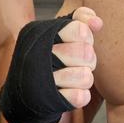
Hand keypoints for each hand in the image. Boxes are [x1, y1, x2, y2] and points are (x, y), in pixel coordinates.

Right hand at [0, 6, 101, 122]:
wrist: (26, 95)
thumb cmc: (52, 58)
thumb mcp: (63, 34)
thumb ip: (81, 21)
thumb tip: (97, 23)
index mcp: (42, 34)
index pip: (79, 29)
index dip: (87, 37)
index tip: (81, 42)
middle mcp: (37, 55)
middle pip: (86, 53)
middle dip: (89, 60)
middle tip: (81, 63)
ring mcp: (41, 79)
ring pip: (85, 76)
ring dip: (85, 79)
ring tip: (76, 78)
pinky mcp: (48, 101)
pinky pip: (79, 97)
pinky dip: (80, 96)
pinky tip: (73, 92)